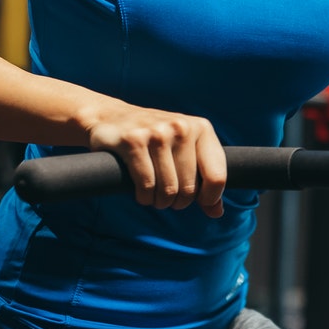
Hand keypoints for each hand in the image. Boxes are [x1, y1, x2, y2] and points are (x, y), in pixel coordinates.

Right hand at [84, 103, 226, 215]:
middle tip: (169, 199)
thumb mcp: (184, 151)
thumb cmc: (155, 139)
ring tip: (155, 197)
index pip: (217, 176)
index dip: (210, 197)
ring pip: (168, 189)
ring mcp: (157, 133)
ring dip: (161, 201)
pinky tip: (142, 194)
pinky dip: (144, 197)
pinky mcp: (133, 141)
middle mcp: (181, 127)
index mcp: (201, 128)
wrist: (110, 116)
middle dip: (179, 202)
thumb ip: (204, 179)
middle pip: (190, 187)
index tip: (199, 201)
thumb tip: (217, 212)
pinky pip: (146, 185)